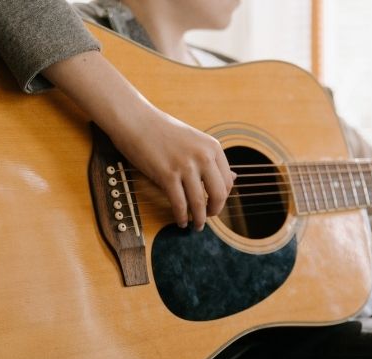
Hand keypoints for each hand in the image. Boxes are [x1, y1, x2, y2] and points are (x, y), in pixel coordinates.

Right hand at [113, 104, 234, 229]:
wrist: (136, 120)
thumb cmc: (163, 131)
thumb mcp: (196, 141)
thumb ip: (213, 160)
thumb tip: (235, 178)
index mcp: (213, 147)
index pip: (227, 181)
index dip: (223, 198)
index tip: (215, 205)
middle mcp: (203, 156)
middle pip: (218, 195)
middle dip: (214, 211)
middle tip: (208, 217)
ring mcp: (185, 166)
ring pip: (199, 203)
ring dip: (198, 219)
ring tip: (195, 226)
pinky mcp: (167, 175)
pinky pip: (179, 204)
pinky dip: (181, 217)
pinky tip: (180, 221)